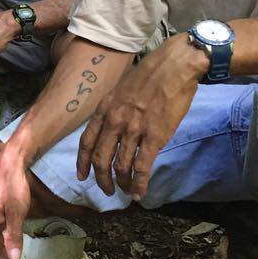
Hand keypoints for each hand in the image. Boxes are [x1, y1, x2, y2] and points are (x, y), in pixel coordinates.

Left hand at [76, 35, 207, 197]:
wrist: (175, 65)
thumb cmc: (151, 74)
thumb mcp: (121, 89)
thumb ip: (114, 109)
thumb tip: (113, 127)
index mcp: (105, 109)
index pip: (86, 142)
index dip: (83, 163)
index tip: (82, 176)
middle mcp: (115, 121)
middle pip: (100, 159)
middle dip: (101, 179)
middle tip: (106, 190)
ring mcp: (134, 130)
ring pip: (120, 166)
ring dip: (121, 183)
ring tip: (125, 191)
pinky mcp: (155, 137)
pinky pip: (142, 167)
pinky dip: (139, 184)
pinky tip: (139, 192)